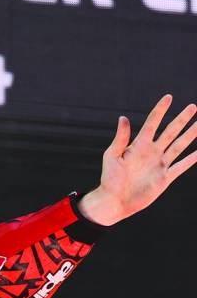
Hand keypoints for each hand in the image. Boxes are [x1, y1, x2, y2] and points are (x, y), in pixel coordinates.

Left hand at [78, 94, 196, 225]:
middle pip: (170, 131)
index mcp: (138, 145)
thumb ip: (121, 138)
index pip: (152, 123)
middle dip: (181, 119)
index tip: (169, 97)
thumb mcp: (112, 155)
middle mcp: (151, 152)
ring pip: (179, 146)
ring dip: (190, 135)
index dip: (160, 110)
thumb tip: (123, 117)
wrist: (115, 200)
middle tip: (193, 107)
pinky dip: (191, 159)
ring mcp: (159, 164)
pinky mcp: (164, 177)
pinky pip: (181, 166)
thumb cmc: (109, 177)